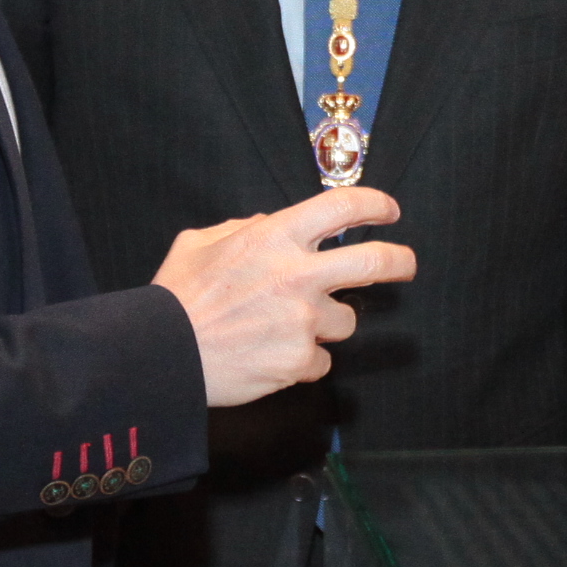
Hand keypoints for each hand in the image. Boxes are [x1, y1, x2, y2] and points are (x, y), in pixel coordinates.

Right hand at [151, 187, 416, 406]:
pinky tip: (270, 356)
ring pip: (346, 320)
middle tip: (405, 264)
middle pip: (375, 263)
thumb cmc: (176, 299)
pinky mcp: (300, 361)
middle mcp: (297, 275)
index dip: (374, 205)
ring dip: (326, 324)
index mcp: (274, 238)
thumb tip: (267, 225)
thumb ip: (242, 230)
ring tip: (284, 329)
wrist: (161, 356)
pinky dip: (302, 361)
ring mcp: (303, 321)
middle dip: (400, 261)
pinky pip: (320, 360)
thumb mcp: (200, 244)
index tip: (388, 211)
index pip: (342, 206)